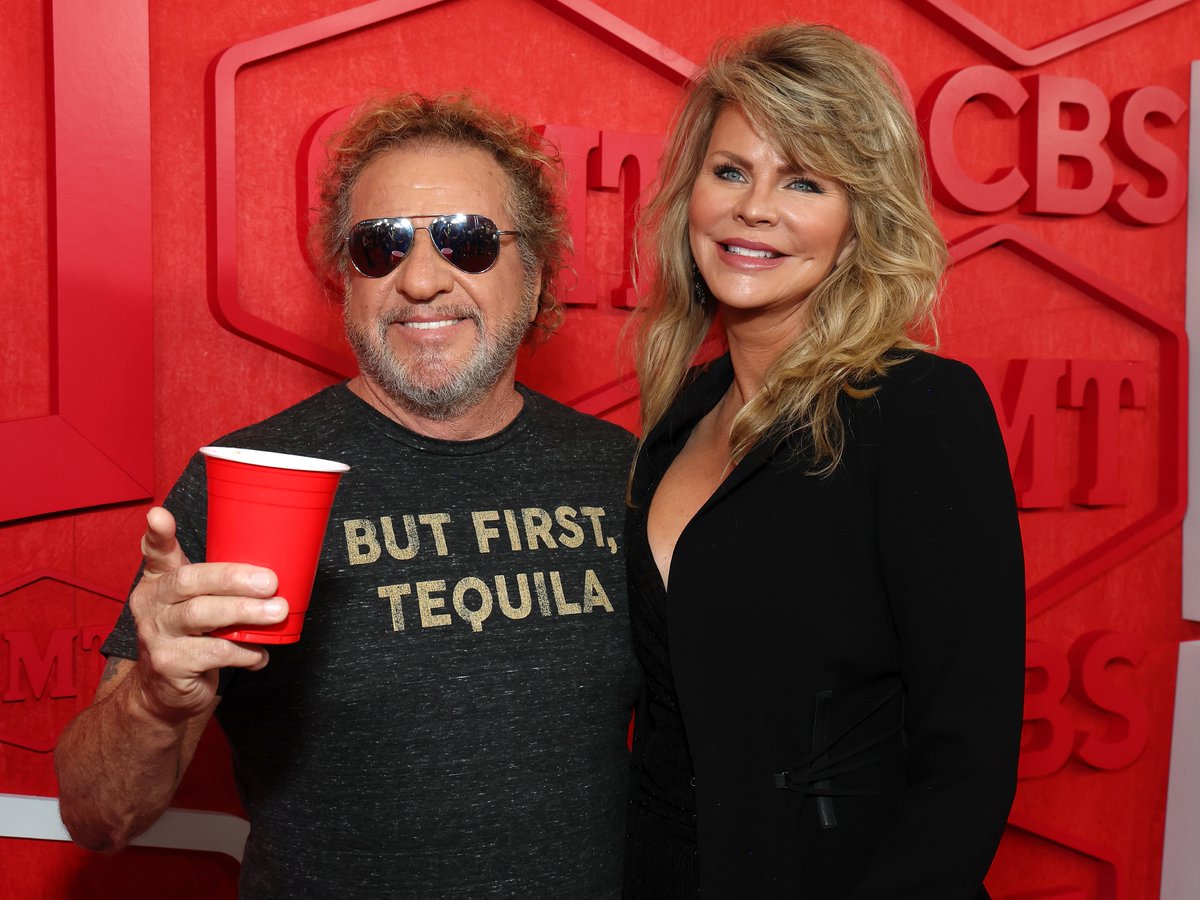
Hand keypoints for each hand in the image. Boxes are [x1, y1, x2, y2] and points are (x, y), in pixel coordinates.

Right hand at [128, 506, 286, 721]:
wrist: (165, 692)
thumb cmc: (192, 636)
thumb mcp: (198, 603)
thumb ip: (221, 585)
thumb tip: (278, 571)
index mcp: (160, 580)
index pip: (156, 552)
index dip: (158, 533)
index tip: (160, 514)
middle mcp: (152, 603)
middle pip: (190, 580)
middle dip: (234, 579)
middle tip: (271, 582)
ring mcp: (156, 634)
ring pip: (203, 615)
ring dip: (246, 612)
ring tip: (277, 612)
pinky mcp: (169, 664)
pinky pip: (214, 652)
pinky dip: (244, 652)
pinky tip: (260, 654)